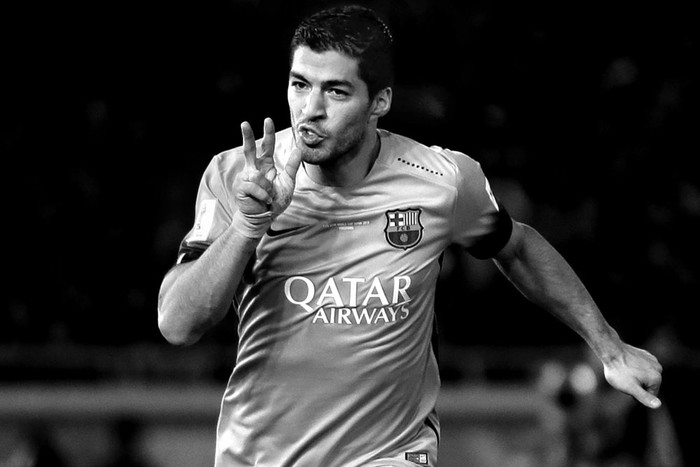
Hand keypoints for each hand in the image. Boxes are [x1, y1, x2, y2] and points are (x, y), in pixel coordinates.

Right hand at [233, 118, 301, 237]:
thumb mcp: (288, 183)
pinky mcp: (240, 186)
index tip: (268, 120)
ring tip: (267, 197)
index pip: (266, 146)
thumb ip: (292, 166)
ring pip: (258, 176)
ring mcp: (245, 177)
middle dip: (246, 136)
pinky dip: (262, 195)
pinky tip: (262, 201)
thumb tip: (298, 149)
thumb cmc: (274, 201)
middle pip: (249, 149)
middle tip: (245, 123)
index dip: (268, 134)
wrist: (263, 218)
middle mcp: (253, 168)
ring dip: (267, 189)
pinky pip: (254, 186)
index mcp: (265, 165)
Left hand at [603, 343, 662, 408]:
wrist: (610, 351)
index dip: (636, 394)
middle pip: (647, 385)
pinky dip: (634, 368)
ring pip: (644, 376)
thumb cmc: (619, 371)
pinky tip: (626, 364)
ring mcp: (652, 360)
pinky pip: (641, 367)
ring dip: (635, 377)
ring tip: (624, 371)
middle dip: (636, 385)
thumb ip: (645, 397)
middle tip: (624, 378)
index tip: (627, 384)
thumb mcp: (630, 388)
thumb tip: (658, 406)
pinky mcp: (645, 354)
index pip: (649, 396)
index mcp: (657, 378)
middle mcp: (658, 368)